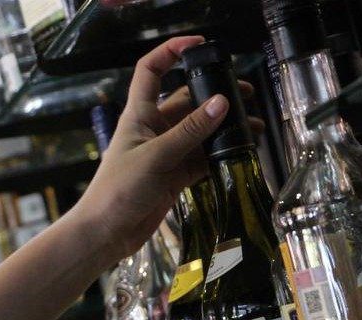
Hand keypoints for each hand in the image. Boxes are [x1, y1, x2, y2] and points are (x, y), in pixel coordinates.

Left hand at [74, 36, 226, 258]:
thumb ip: (190, 131)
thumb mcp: (156, 157)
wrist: (108, 233)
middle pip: (187, 102)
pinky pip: (202, 158)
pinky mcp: (175, 175)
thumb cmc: (119, 190)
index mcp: (139, 114)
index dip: (171, 51)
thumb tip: (222, 102)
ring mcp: (166, 152)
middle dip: (215, 95)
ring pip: (199, 132)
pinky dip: (220, 155)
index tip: (199, 44)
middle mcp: (154, 129)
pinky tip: (241, 153)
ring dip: (224, 129)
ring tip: (254, 128)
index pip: (151, 70)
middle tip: (247, 95)